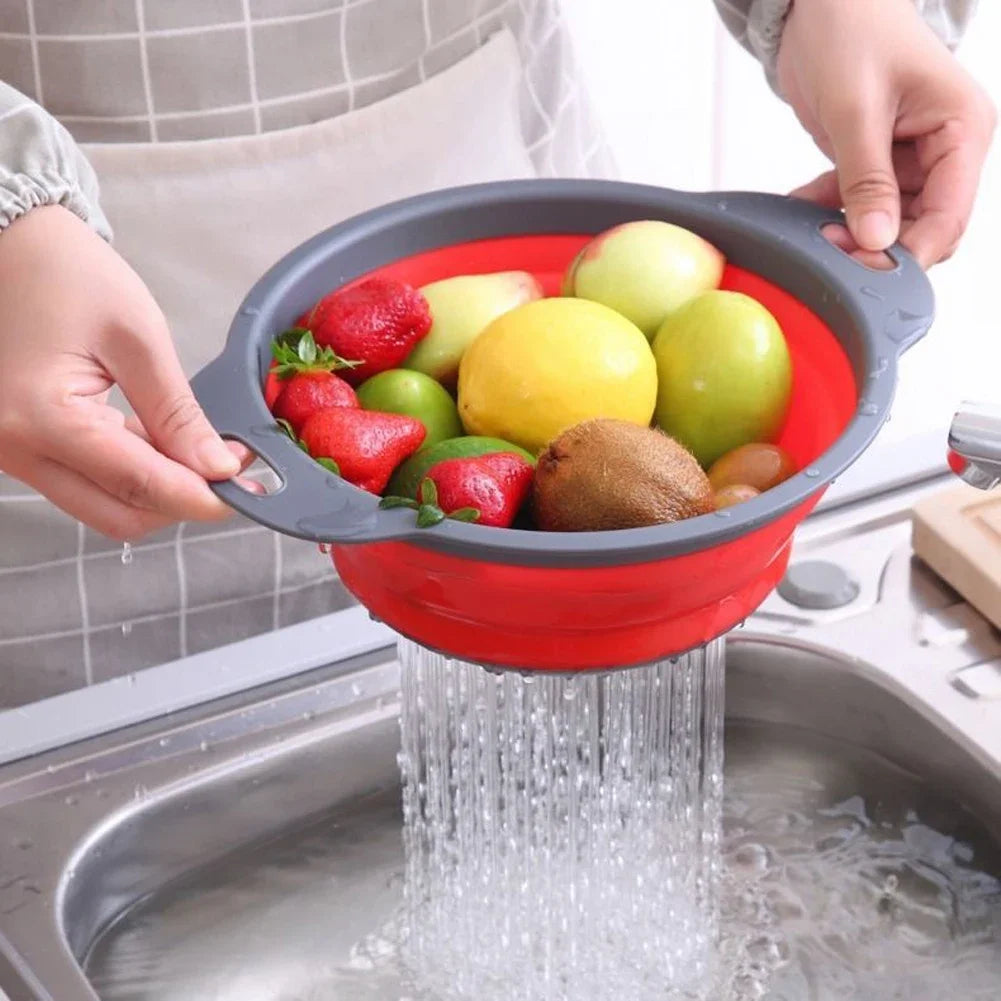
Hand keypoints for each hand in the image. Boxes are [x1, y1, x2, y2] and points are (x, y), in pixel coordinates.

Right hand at [0, 205, 246, 539]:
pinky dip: (130, 473)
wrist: (9, 246)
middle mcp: (17, 448)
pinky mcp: (21, 446)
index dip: (202, 498)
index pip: (140, 487)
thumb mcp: (137, 339)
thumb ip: (178, 413)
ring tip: (198, 448)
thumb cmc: (66, 275)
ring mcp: (13, 452)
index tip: (248, 492)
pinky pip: (85, 481)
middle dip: (180, 502)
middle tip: (226, 470)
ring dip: (157, 488)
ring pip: (102, 505)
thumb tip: (218, 467)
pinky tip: (160, 441)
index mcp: (43, 419)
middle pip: (119, 516)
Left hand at [778, 0, 995, 267]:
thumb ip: (866, 179)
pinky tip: (799, 208)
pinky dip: (829, 212)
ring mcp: (912, 159)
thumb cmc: (851, 31)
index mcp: (962, 130)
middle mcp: (945, 150)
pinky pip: (859, 205)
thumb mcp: (856, 109)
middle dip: (877, 247)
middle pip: (922, 228)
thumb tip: (876, 240)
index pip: (950, 216)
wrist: (821, 3)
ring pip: (889, 223)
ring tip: (810, 232)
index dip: (910, 251)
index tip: (865, 270)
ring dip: (849, 234)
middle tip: (828, 252)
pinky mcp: (878, 162)